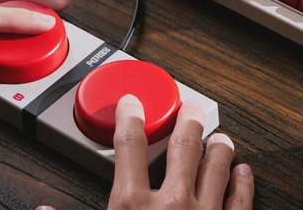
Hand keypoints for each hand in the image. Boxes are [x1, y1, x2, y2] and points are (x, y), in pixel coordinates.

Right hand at [109, 95, 253, 209]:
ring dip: (218, 150)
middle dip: (188, 122)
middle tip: (191, 109)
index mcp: (132, 206)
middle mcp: (172, 205)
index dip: (130, 119)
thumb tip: (58, 209)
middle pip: (183, 147)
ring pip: (216, 169)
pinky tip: (243, 172)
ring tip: (220, 139)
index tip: (132, 104)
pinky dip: (243, 184)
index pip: (130, 146)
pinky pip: (240, 202)